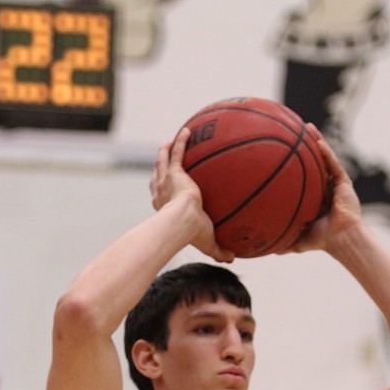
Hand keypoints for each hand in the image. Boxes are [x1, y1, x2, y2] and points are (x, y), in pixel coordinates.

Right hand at [151, 128, 230, 262]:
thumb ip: (219, 249)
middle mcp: (161, 192)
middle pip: (156, 176)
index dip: (159, 190)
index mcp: (163, 207)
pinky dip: (181, 141)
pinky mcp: (174, 172)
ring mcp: (166, 181)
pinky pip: (177, 153)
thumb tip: (232, 258)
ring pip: (162, 162)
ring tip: (167, 142)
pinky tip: (187, 131)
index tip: (163, 186)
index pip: (159, 196)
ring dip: (164, 151)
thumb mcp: (207, 242)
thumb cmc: (190, 234)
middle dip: (158, 167)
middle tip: (162, 159)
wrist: (182, 221)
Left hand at [279, 126, 362, 254]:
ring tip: (306, 127)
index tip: (280, 151)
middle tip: (291, 131)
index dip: (293, 162)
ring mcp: (334, 183)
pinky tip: (318, 142)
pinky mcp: (343, 182)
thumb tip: (264, 251)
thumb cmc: (322, 240)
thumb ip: (283, 241)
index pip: (302, 174)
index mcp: (313, 196)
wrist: (341, 239)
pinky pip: (333, 164)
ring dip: (316, 141)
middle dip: (303, 145)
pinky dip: (326, 153)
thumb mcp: (297, 239)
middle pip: (312, 161)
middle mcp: (323, 186)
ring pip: (324, 157)